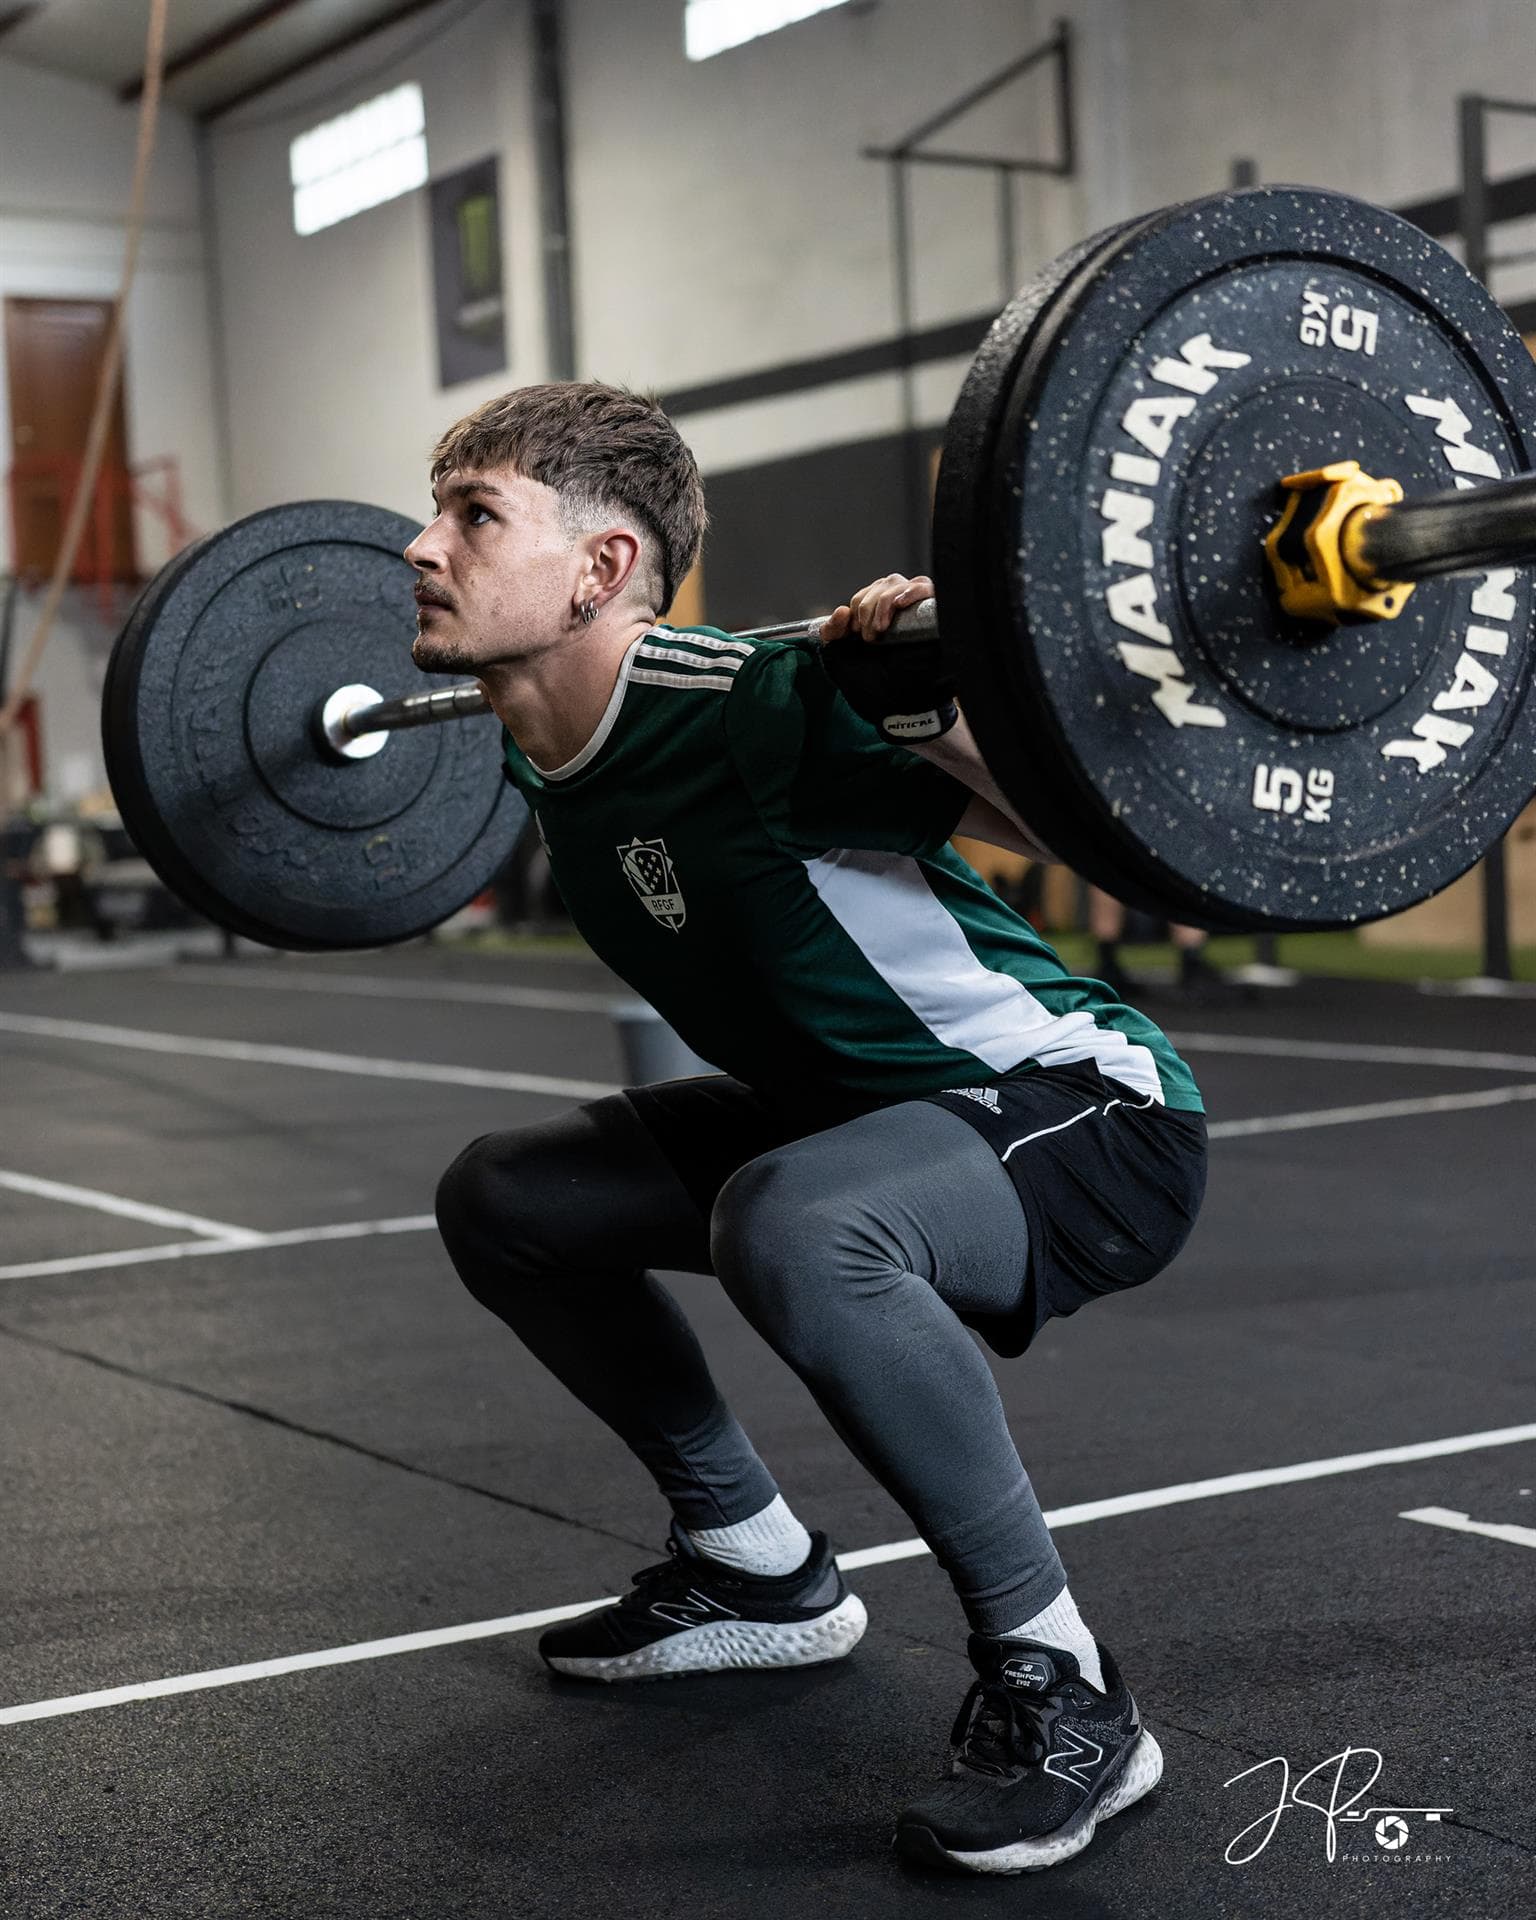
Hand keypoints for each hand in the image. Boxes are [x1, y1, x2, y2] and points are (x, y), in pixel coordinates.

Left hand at [816, 572, 954, 744]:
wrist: (899, 709)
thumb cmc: (874, 690)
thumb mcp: (840, 662)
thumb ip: (832, 635)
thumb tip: (842, 610)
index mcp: (875, 621)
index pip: (865, 594)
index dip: (857, 606)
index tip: (853, 632)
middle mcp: (897, 613)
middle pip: (881, 584)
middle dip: (867, 606)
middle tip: (869, 638)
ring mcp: (916, 613)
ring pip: (898, 583)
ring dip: (883, 602)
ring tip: (880, 630)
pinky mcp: (934, 617)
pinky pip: (926, 587)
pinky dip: (910, 591)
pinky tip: (899, 604)